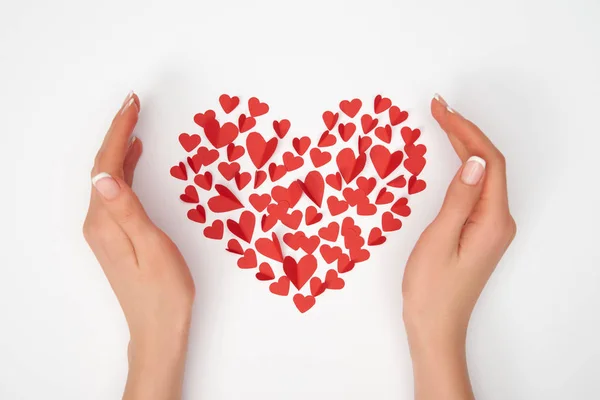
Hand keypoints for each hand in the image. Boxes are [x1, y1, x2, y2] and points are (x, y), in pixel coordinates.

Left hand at [83, 93, 194, 399]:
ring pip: (109, 177)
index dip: (119, 131)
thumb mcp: (152, 247)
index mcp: (106, 221)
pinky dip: (126, 169)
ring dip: (120, 147)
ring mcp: (104, 229)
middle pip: (104, 166)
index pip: (107, 165)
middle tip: (134, 103)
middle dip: (117, 132)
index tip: (133, 103)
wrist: (159, 328)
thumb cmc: (164, 291)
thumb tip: (104, 174)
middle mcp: (98, 222)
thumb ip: (128, 210)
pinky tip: (136, 159)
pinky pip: (116, 192)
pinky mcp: (114, 235)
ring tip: (136, 121)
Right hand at [402, 95, 515, 398]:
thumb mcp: (439, 240)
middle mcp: (499, 221)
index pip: (487, 162)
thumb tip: (475, 160)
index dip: (466, 131)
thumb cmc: (431, 290)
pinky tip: (450, 157)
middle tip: (437, 108)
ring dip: (464, 146)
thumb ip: (459, 199)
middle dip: (464, 132)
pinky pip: (476, 189)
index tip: (441, 110)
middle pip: (488, 164)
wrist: (435, 327)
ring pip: (483, 175)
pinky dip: (462, 167)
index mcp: (492, 220)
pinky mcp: (480, 232)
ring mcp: (491, 227)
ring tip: (441, 122)